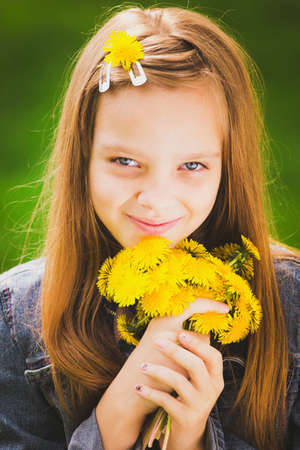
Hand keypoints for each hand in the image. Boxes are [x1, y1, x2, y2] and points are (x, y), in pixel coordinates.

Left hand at [135, 330, 224, 449]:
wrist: (188, 431)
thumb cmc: (189, 394)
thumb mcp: (198, 377)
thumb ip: (195, 356)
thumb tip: (184, 323)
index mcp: (215, 377)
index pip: (213, 356)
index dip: (198, 344)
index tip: (180, 333)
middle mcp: (211, 390)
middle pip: (196, 365)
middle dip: (175, 351)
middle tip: (156, 341)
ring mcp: (199, 405)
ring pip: (179, 382)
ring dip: (158, 371)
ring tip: (142, 366)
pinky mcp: (185, 418)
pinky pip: (166, 402)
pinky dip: (151, 393)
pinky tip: (138, 388)